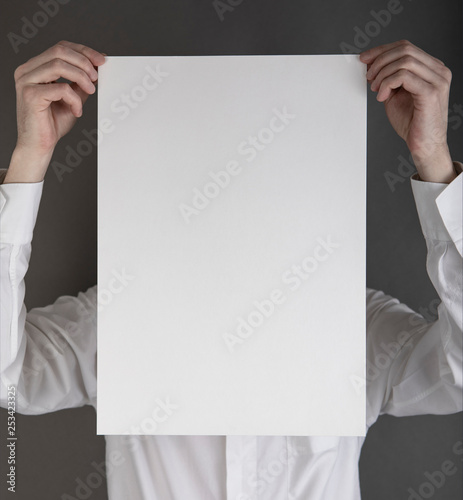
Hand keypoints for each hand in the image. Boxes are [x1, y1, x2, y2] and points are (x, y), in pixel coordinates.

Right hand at [5, 41, 104, 182]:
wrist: (39, 146)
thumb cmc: (52, 124)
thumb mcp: (72, 98)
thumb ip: (80, 83)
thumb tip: (96, 68)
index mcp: (35, 68)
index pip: (60, 47)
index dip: (83, 51)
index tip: (102, 60)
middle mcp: (27, 71)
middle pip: (59, 50)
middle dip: (84, 62)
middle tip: (97, 76)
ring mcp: (26, 81)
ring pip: (59, 65)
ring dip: (81, 77)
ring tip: (91, 90)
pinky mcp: (31, 95)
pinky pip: (60, 88)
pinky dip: (74, 99)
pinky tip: (77, 111)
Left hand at [360, 40, 455, 182]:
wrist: (424, 145)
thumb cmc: (412, 123)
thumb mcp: (396, 95)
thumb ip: (388, 79)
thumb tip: (371, 65)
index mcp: (432, 68)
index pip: (406, 47)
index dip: (382, 50)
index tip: (364, 58)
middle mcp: (438, 71)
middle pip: (404, 49)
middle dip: (380, 61)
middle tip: (368, 77)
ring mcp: (437, 80)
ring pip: (403, 61)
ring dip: (382, 74)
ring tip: (375, 89)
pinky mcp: (431, 92)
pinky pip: (404, 76)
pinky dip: (387, 84)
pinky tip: (382, 97)